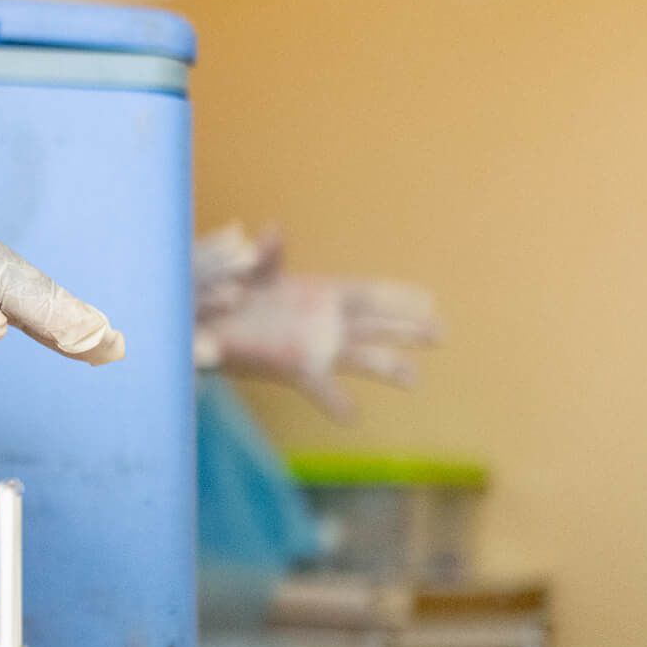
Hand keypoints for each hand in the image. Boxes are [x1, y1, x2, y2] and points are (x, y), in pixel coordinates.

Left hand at [194, 226, 438, 419]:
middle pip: (377, 326)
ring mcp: (315, 346)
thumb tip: (273, 230)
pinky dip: (337, 402)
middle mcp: (325, 321)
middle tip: (441, 334)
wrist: (205, 321)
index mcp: (322, 292)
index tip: (430, 299)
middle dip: (408, 330)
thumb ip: (266, 255)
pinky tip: (352, 417)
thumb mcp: (250, 269)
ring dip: (389, 367)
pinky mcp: (295, 368)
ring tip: (415, 379)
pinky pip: (322, 388)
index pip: (369, 293)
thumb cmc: (231, 289)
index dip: (399, 296)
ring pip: (361, 358)